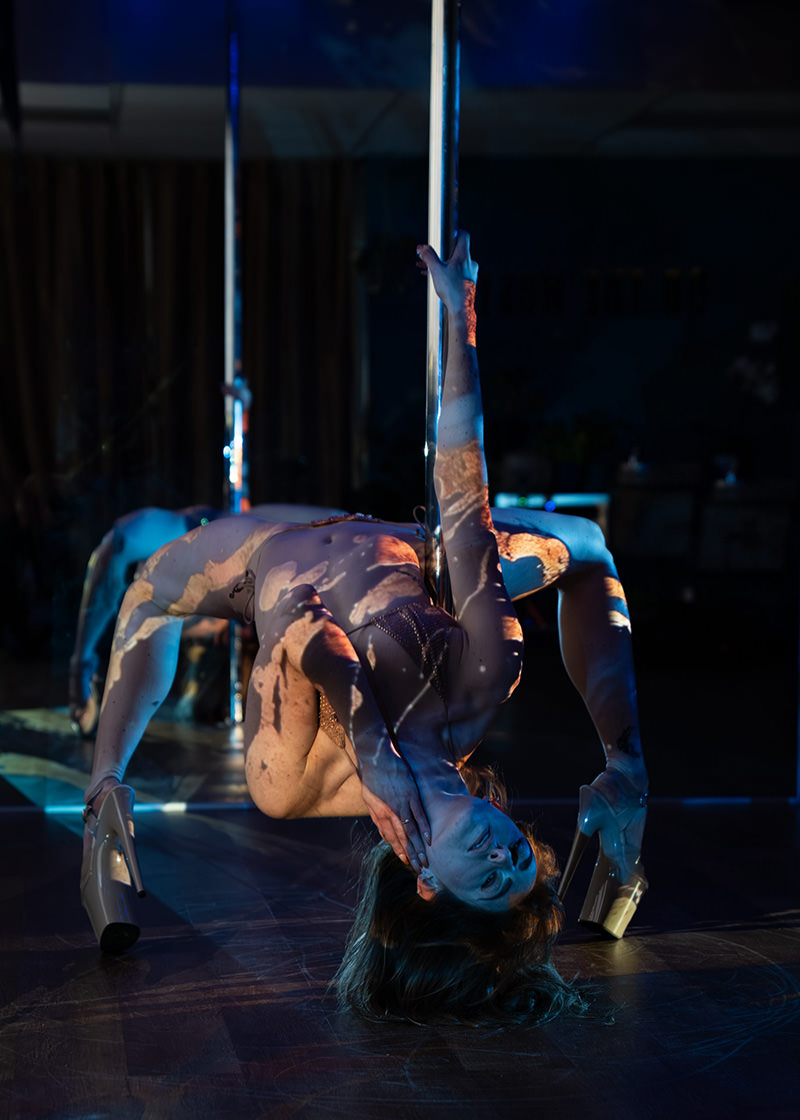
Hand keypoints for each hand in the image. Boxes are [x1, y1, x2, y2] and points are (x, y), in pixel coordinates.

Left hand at [359, 744, 429, 872]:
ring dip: (418, 847)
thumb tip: (384, 835)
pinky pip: (419, 815)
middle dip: (411, 855)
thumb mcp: (370, 800)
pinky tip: (429, 839)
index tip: (407, 863)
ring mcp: (402, 804)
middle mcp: (391, 813)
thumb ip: (378, 818)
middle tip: (419, 869)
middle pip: (402, 838)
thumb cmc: (373, 779)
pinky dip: (424, 828)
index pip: (392, 838)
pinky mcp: (411, 795)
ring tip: (425, 860)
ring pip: (411, 831)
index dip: (400, 851)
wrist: (377, 758)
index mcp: (381, 815)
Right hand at [416, 230, 477, 309]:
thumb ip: (428, 256)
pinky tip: (437, 278)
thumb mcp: (436, 270)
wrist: (461, 308)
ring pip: (455, 264)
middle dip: (442, 253)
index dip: (456, 232)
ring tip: (428, 269)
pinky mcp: (469, 282)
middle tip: (430, 256)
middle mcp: (470, 263)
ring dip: (442, 264)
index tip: (448, 234)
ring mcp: (471, 273)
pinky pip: (458, 273)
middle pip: (456, 251)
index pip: (463, 236)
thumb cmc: (451, 289)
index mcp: (464, 256)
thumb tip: (421, 247)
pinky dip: (447, 273)